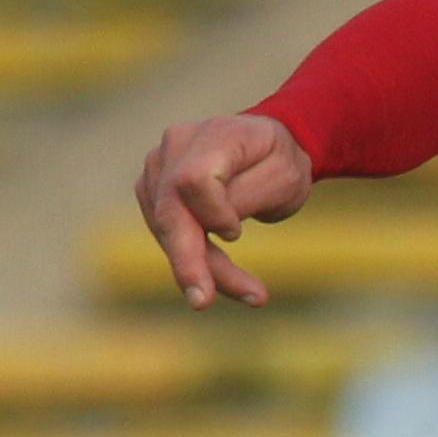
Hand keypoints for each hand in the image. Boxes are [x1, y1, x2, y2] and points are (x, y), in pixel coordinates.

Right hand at [133, 111, 313, 308]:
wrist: (266, 147)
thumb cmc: (280, 161)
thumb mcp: (285, 176)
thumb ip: (248, 195)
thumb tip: (214, 228)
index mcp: (214, 133)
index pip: (193, 179)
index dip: (211, 213)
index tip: (236, 234)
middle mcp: (175, 145)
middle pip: (170, 211)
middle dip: (187, 261)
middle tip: (203, 302)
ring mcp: (157, 167)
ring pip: (167, 230)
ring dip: (201, 269)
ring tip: (251, 294)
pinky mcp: (152, 192)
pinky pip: (168, 235)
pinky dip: (195, 263)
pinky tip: (228, 282)